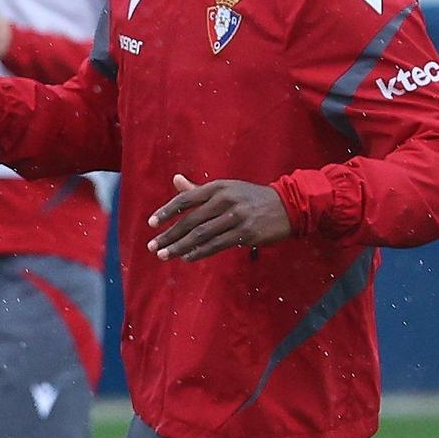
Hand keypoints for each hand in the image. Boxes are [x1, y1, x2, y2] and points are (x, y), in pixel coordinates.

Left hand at [148, 174, 291, 260]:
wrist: (287, 206)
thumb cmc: (250, 198)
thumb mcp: (226, 188)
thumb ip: (199, 189)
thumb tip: (175, 180)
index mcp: (218, 187)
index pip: (186, 199)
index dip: (166, 212)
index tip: (151, 224)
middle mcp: (225, 200)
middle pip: (190, 220)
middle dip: (169, 235)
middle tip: (153, 247)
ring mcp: (236, 217)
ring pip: (201, 235)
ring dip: (180, 247)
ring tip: (164, 255)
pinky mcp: (246, 233)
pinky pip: (216, 245)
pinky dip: (199, 252)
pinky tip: (186, 258)